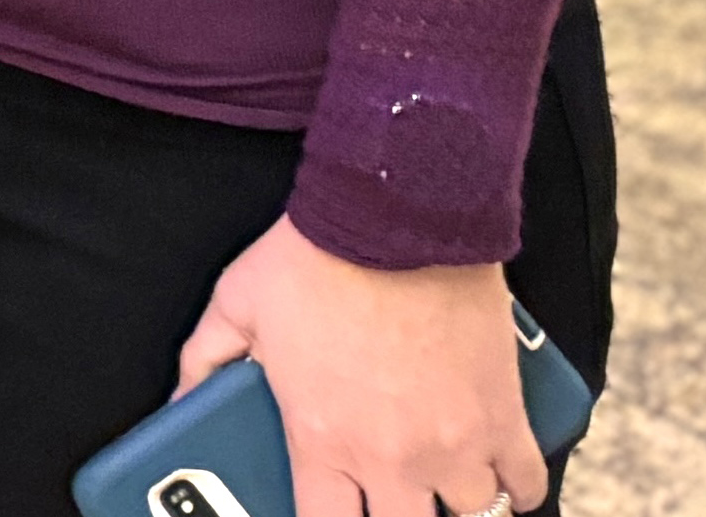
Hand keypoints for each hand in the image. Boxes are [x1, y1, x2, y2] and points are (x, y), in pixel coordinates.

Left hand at [175, 214, 548, 516]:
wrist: (394, 218)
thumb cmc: (313, 259)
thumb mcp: (235, 308)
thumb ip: (203, 361)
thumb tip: (178, 399)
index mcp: (322, 441)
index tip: (331, 509)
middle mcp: (393, 458)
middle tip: (387, 497)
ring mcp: (456, 444)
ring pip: (471, 516)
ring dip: (456, 506)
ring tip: (441, 492)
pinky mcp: (505, 416)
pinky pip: (526, 482)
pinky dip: (518, 489)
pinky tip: (501, 481)